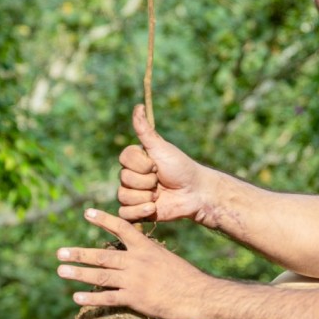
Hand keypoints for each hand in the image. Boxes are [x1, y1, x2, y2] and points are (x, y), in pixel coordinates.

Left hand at [56, 208, 211, 318]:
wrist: (200, 295)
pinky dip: (91, 298)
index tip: (88, 213)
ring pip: (100, 275)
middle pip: (102, 255)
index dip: (104, 220)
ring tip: (61, 271)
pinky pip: (108, 298)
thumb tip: (137, 255)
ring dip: (79, 273)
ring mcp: (134, 280)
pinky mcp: (135, 298)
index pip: (122, 228)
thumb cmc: (187, 278)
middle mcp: (137, 261)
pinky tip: (77, 297)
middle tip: (60, 253)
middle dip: (79, 253)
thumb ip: (149, 256)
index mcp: (146, 248)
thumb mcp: (167, 259)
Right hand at [118, 104, 212, 224]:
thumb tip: (138, 106)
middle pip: (124, 179)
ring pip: (123, 196)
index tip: (156, 165)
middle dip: (147, 182)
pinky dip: (139, 211)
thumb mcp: (161, 147)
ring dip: (145, 196)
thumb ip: (145, 130)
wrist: (195, 192)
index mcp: (136, 160)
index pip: (124, 159)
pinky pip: (124, 213)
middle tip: (161, 181)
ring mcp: (134, 195)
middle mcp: (132, 177)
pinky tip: (154, 207)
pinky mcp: (137, 212)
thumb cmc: (181, 168)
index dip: (141, 164)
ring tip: (159, 195)